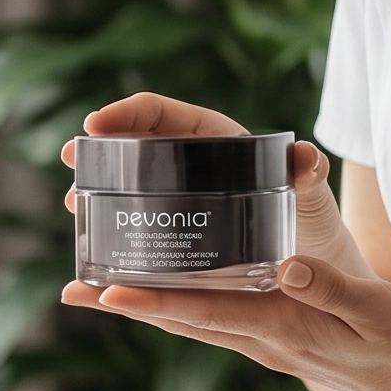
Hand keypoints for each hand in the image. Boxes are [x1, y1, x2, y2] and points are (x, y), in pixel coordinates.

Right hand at [60, 92, 370, 278]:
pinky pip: (140, 229)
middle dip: (100, 151)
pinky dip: (113, 234)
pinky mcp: (177, 239)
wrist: (319, 277)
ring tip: (77, 206)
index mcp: (218, 144)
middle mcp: (194, 169)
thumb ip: (307, 176)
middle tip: (71, 162)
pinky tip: (93, 252)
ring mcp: (182, 205)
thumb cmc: (317, 227)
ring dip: (99, 193)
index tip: (95, 123)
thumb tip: (304, 157)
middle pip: (136, 148)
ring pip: (131, 189)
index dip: (127, 113)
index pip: (164, 114)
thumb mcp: (311, 199)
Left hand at [66, 249, 390, 390]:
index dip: (155, 301)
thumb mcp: (381, 310)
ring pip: (194, 323)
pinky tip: (164, 295)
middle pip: (182, 322)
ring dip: (145, 307)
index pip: (205, 314)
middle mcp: (265, 342)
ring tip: (97, 292)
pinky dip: (182, 308)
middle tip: (71, 291)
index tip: (106, 292)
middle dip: (127, 306)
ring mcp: (268, 346)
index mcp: (284, 330)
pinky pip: (217, 322)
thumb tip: (289, 264)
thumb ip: (336, 289)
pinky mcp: (278, 341)